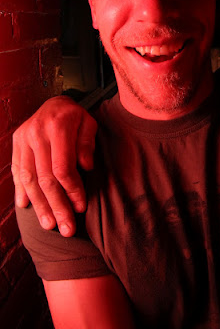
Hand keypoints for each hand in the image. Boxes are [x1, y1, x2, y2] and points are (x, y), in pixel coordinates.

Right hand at [12, 95, 96, 236]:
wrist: (55, 103)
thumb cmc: (76, 118)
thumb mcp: (89, 124)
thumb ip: (87, 144)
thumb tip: (86, 168)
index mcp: (57, 125)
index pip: (62, 167)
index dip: (71, 190)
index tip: (81, 207)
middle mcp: (36, 132)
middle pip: (45, 178)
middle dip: (57, 206)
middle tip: (67, 229)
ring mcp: (23, 139)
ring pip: (29, 179)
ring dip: (39, 205)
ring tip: (50, 226)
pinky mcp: (16, 145)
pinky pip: (17, 171)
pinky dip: (22, 191)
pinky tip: (27, 207)